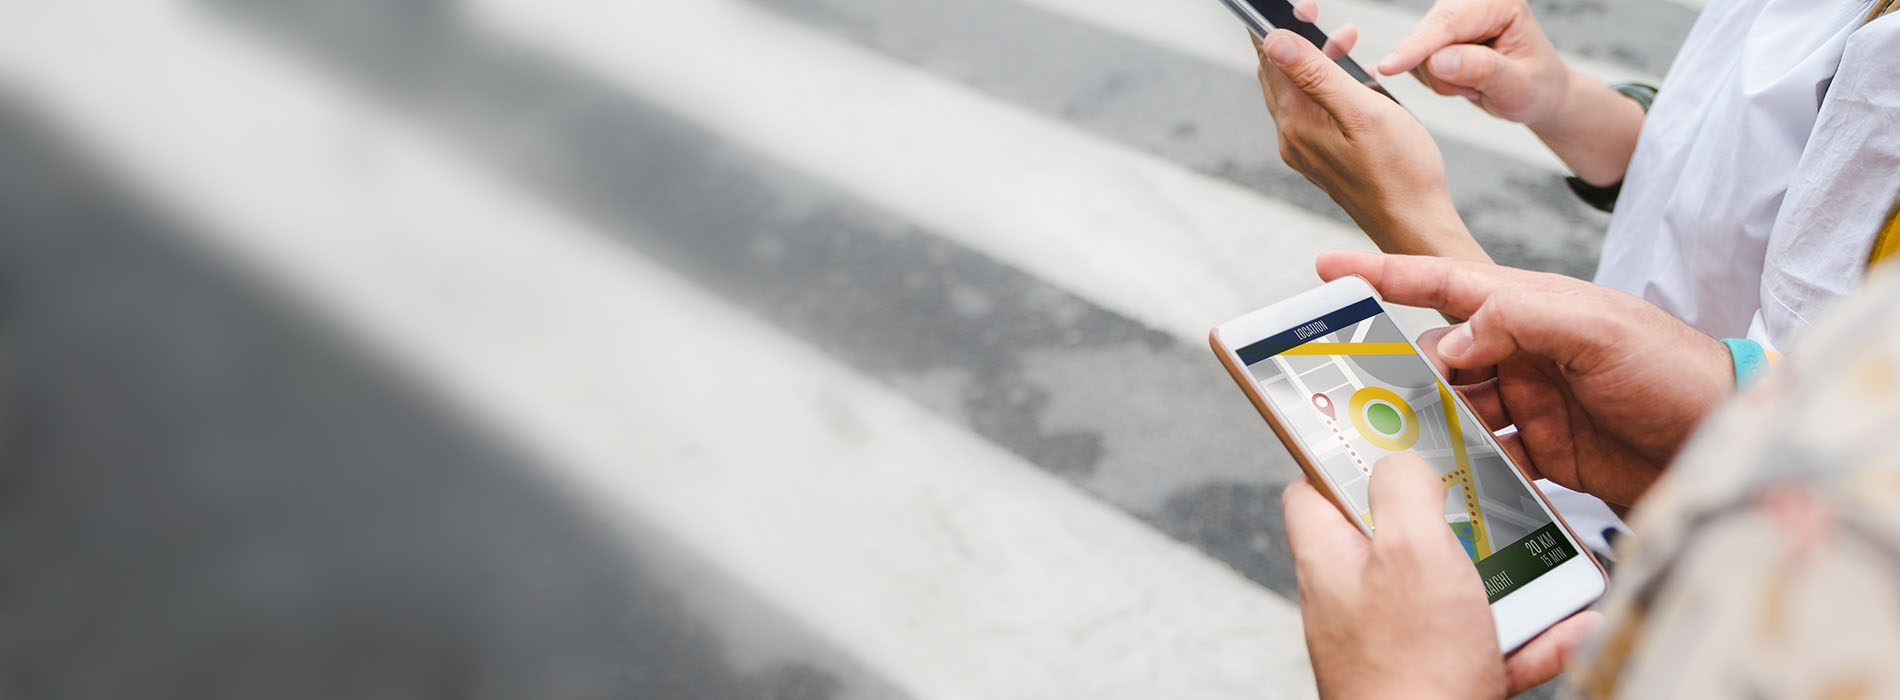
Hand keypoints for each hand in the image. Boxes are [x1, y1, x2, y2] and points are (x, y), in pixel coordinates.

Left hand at [1253, 24, 1485, 260]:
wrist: (1414, 224)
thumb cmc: (1400, 171)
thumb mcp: (1362, 110)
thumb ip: (1316, 74)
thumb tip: (1274, 41)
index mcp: (1296, 123)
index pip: (1270, 60)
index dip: (1277, 25)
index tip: (1299, 5)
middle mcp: (1292, 138)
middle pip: (1278, 74)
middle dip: (1296, 37)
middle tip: (1317, 13)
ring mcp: (1305, 150)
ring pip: (1296, 91)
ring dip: (1316, 60)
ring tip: (1346, 39)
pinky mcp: (1321, 158)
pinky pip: (1312, 111)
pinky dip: (1326, 85)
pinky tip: (1353, 79)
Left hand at [1287, 452, 1599, 699]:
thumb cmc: (1409, 667)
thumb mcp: (1410, 550)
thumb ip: (1403, 490)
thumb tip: (1401, 458)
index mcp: (1332, 557)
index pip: (1316, 486)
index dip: (1351, 453)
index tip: (1393, 430)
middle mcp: (1357, 598)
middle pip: (1402, 533)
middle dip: (1456, 517)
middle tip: (1493, 502)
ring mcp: (1398, 641)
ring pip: (1457, 588)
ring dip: (1508, 577)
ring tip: (1549, 562)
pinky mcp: (1439, 677)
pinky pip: (1491, 643)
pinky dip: (1532, 635)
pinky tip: (1571, 623)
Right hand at [1318, 251, 1732, 506]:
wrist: (1728, 442)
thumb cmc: (1677, 371)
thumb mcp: (1598, 329)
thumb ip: (1518, 321)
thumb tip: (1446, 344)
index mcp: (1531, 308)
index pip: (1444, 284)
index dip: (1385, 274)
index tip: (1328, 267)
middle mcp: (1522, 352)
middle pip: (1437, 356)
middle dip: (1399, 370)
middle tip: (1360, 392)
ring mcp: (1530, 403)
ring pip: (1453, 409)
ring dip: (1429, 425)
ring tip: (1401, 443)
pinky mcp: (1542, 453)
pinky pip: (1484, 456)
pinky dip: (1463, 465)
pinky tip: (1447, 477)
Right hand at [1377, 0, 1569, 126]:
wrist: (1537, 93)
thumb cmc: (1537, 86)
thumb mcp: (1518, 85)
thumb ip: (1481, 70)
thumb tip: (1437, 60)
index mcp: (1497, 3)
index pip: (1449, 22)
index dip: (1418, 46)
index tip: (1390, 67)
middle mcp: (1471, 3)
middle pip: (1427, 36)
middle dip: (1443, 73)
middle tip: (1478, 89)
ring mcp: (1451, 19)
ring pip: (1417, 54)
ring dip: (1441, 81)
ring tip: (1476, 85)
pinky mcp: (1436, 37)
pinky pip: (1416, 65)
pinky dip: (1435, 82)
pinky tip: (1463, 82)